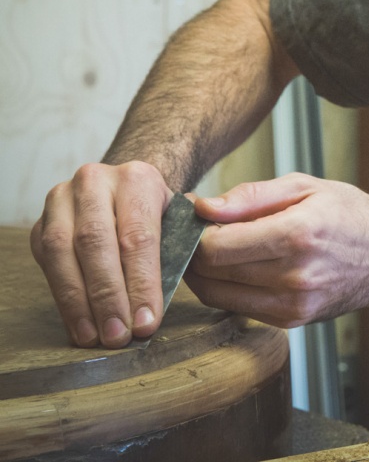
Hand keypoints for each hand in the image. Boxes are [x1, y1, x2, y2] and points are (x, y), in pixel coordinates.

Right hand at [30, 162, 173, 347]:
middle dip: (107, 296)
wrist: (125, 189)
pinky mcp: (41, 223)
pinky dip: (64, 298)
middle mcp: (95, 182)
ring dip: (79, 302)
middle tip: (119, 335)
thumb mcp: (179, 220)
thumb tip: (155, 309)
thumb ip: (180, 252)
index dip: (142, 282)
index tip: (147, 321)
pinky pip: (47, 263)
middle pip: (96, 243)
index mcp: (137, 178)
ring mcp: (62, 200)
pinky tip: (80, 325)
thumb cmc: (157, 214)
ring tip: (97, 336)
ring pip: (62, 252)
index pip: (138, 235)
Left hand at [185, 173, 368, 326]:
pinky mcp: (290, 321)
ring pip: (216, 295)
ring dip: (206, 273)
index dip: (196, 232)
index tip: (197, 218)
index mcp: (297, 234)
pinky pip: (237, 307)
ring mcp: (292, 304)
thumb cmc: (351, 216)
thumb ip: (250, 196)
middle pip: (211, 272)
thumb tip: (203, 208)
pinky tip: (240, 267)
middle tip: (202, 232)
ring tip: (220, 249)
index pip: (216, 246)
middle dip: (196, 252)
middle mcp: (294, 276)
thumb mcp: (305, 187)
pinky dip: (227, 288)